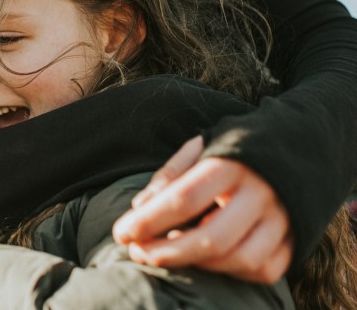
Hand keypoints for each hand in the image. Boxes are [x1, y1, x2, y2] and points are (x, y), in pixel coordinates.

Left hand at [112, 135, 292, 282]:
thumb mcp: (199, 148)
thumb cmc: (232, 149)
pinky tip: (207, 260)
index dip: (149, 221)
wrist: (295, 145)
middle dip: (167, 253)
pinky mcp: (296, 238)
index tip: (121, 233)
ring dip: (198, 265)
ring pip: (240, 259)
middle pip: (212, 238)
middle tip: (137, 254)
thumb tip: (139, 210)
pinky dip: (230, 272)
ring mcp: (283, 218)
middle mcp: (260, 192)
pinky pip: (263, 269)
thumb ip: (169, 176)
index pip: (184, 198)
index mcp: (231, 162)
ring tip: (167, 254)